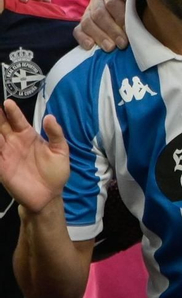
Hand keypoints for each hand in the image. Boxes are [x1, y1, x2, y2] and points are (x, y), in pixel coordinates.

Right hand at [0, 99, 69, 213]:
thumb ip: (56, 133)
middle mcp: (14, 143)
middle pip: (1, 127)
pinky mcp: (2, 168)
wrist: (49, 195)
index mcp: (28, 136)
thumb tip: (50, 116)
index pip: (18, 121)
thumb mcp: (61, 150)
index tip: (7, 102)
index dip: (12, 112)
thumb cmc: (56, 171)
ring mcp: (6, 155)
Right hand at [74, 0, 129, 51]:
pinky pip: (78, 31)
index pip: (112, 2)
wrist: (130, 10)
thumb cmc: (137, 6)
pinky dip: (83, 39)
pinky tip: (91, 46)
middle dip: (112, 30)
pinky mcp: (81, 25)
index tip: (130, 29)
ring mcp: (87, 12)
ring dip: (99, 36)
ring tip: (110, 48)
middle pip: (99, 14)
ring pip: (88, 23)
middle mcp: (97, 0)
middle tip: (122, 44)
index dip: (121, 16)